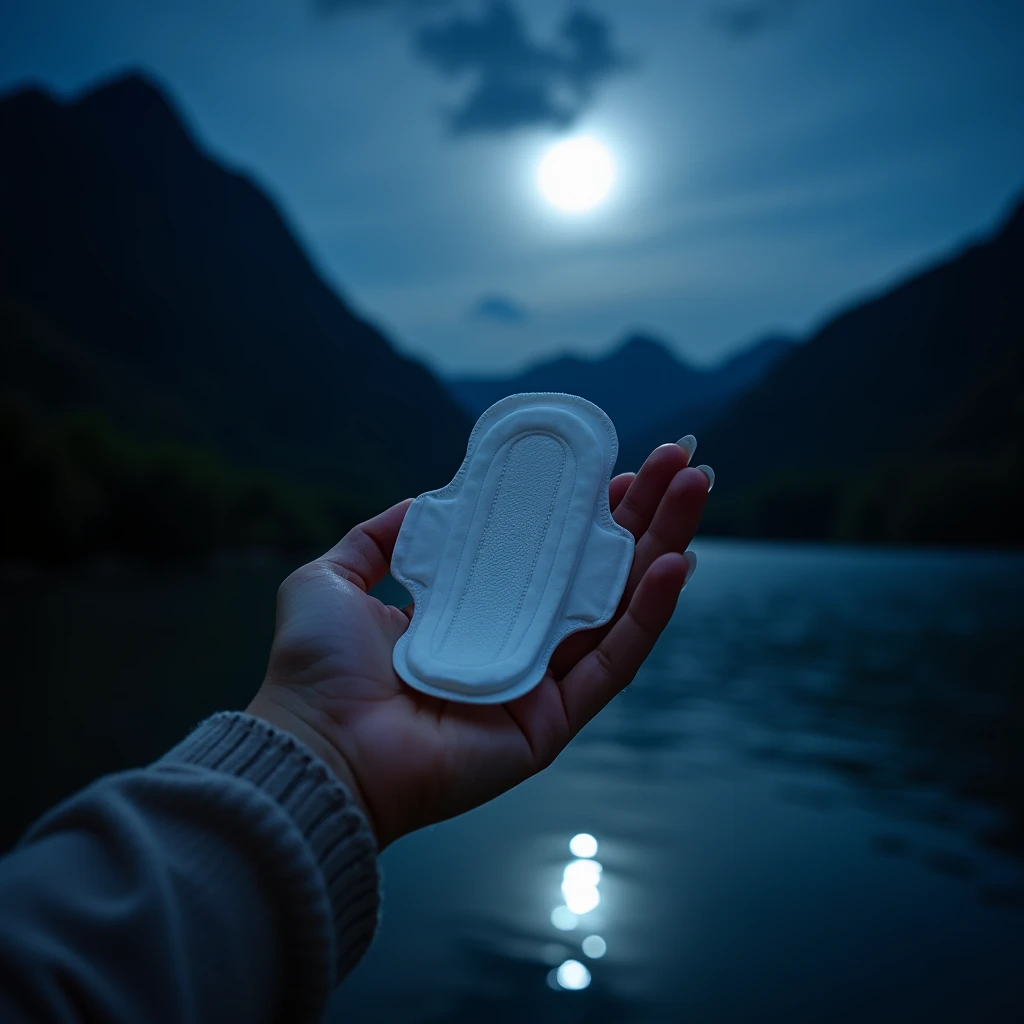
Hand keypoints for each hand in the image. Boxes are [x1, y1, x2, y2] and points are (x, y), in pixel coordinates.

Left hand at [248, 443, 709, 847]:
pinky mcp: (553, 723)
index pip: (547, 551)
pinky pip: (613, 665)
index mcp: (473, 609)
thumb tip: (428, 502)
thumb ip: (378, 538)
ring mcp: (539, 684)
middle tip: (683, 461)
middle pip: (597, 571)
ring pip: (619, 608)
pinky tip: (677, 564)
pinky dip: (649, 615)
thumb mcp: (335, 577)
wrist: (316, 746)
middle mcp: (515, 642)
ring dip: (663, 547)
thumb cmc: (317, 669)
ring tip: (697, 490)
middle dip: (643, 515)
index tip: (619, 464)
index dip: (587, 507)